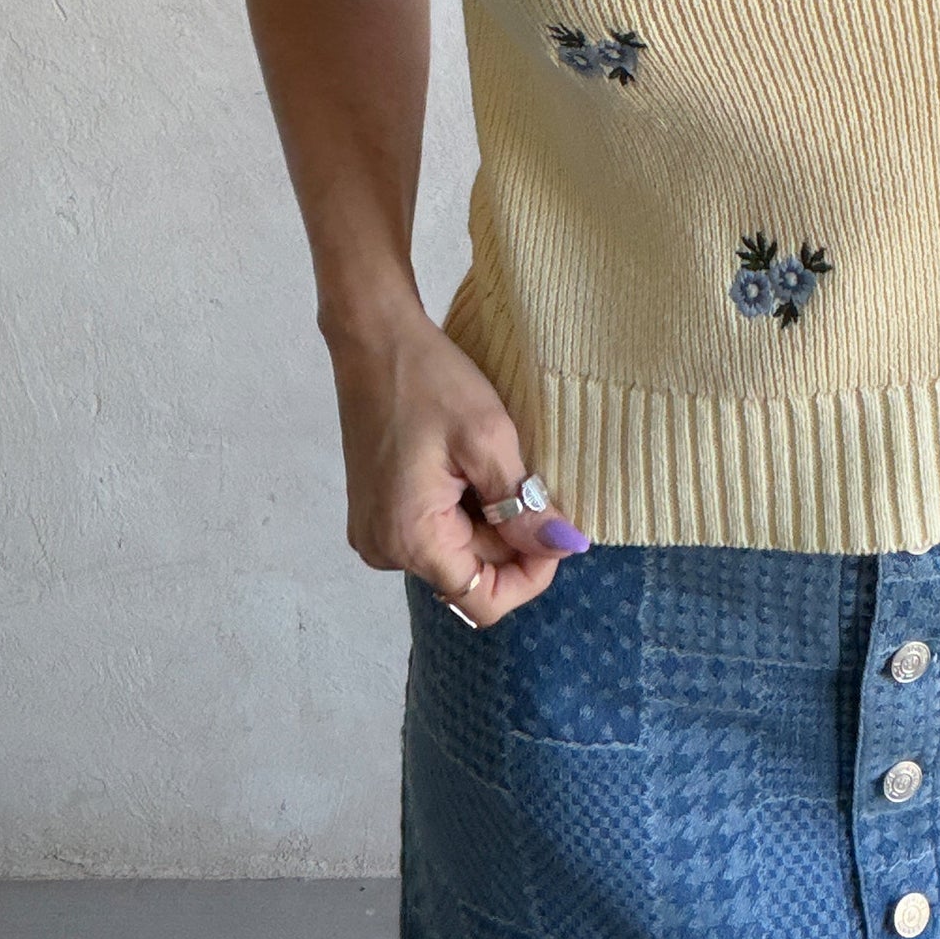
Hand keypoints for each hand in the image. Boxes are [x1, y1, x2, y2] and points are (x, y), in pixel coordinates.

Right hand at [322, 298, 586, 624]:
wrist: (374, 338)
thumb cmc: (429, 380)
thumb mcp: (489, 438)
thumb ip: (524, 505)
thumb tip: (565, 548)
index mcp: (409, 539)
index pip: (483, 600)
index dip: (531, 575)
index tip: (554, 526)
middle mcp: (384, 551)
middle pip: (470, 576)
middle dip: (510, 539)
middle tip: (526, 477)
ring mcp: (376, 533)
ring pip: (456, 554)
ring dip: (489, 522)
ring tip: (493, 465)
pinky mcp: (378, 513)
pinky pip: (435, 533)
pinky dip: (465, 510)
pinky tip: (469, 467)